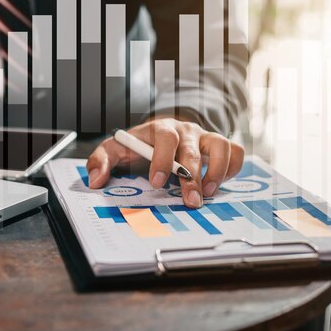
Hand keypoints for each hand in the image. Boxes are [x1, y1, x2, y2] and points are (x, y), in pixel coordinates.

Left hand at [86, 118, 243, 207]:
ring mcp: (204, 137)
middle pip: (192, 149)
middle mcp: (185, 130)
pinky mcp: (219, 146)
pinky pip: (235, 152)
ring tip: (207, 193)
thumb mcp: (114, 150)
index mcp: (159, 129)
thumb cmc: (136, 146)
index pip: (164, 139)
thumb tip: (95, 180)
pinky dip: (233, 167)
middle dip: (191, 177)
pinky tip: (218, 185)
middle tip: (189, 201)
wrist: (156, 136)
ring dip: (217, 171)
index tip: (157, 183)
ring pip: (220, 146)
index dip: (163, 160)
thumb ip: (100, 161)